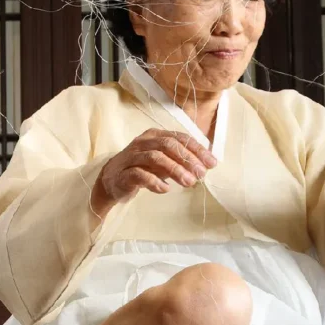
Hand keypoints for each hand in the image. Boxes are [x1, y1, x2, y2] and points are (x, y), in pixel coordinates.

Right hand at [91, 130, 216, 217]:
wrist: (112, 180)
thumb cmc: (142, 168)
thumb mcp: (164, 161)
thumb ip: (181, 160)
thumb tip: (206, 165)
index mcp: (155, 135)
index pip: (179, 138)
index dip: (197, 149)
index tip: (212, 163)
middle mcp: (143, 142)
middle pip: (168, 145)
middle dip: (188, 159)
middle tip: (201, 174)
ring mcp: (132, 157)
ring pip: (155, 157)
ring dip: (175, 170)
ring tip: (189, 182)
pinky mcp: (124, 173)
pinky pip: (140, 175)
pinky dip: (154, 182)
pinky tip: (166, 189)